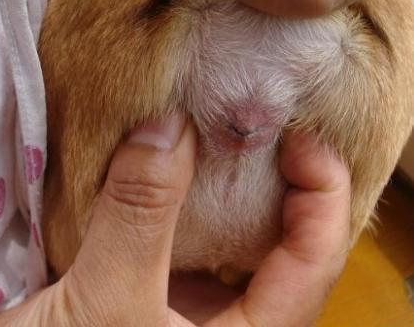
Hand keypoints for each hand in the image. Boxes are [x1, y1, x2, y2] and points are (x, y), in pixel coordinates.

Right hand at [0, 115, 350, 325]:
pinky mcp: (157, 290)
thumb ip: (138, 217)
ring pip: (233, 234)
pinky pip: (187, 232)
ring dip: (231, 183)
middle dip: (284, 180)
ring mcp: (193, 307)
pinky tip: (175, 161)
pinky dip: (184, 193)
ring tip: (227, 131)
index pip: (315, 260)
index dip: (323, 193)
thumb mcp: (105, 305)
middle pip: (284, 243)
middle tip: (267, 122)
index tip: (302, 136)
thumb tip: (169, 126)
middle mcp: (230, 323)